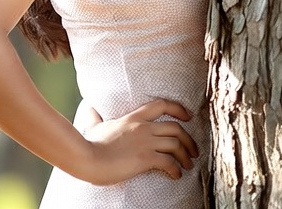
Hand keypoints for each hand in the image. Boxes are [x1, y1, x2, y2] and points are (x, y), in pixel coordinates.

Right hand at [75, 99, 197, 184]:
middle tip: (193, 151)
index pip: (161, 104)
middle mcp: (143, 126)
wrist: (88, 158)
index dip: (179, 109)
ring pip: (176, 144)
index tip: (188, 116)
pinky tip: (176, 176)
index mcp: (133, 117)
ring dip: (185, 155)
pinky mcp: (145, 158)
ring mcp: (145, 141)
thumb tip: (88, 108)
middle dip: (189, 140)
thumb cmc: (90, 144)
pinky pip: (169, 162)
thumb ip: (94, 117)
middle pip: (175, 128)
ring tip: (187, 165)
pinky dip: (176, 169)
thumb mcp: (94, 126)